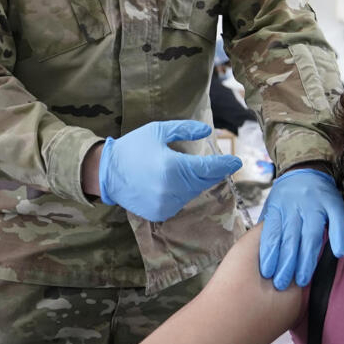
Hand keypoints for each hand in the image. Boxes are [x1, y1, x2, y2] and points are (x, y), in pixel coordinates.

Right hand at [99, 120, 240, 221]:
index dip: (225, 165)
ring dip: (194, 182)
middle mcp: (173, 189)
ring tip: (188, 171)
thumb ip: (184, 130)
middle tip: (217, 165)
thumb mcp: (158, 131)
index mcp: (174, 167)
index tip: (236, 161)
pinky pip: (179, 202)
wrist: (107, 173)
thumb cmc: (133, 147)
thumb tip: (207, 132)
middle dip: (211, 172)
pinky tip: (173, 183)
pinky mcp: (160, 213)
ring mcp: (167, 204)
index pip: (209, 168)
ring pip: (192, 193)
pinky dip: (181, 193)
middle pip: (203, 181)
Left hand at [258, 168, 343, 289]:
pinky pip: (337, 220)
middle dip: (286, 264)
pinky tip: (337, 253)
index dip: (270, 254)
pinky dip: (337, 236)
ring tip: (302, 280)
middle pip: (290, 238)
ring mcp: (315, 204)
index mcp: (279, 208)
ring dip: (307, 259)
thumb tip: (259, 254)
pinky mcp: (333, 203)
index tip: (268, 273)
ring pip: (311, 234)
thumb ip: (268, 227)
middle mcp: (295, 206)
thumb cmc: (286, 194)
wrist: (305, 168)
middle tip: (282, 284)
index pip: (273, 234)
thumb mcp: (272, 206)